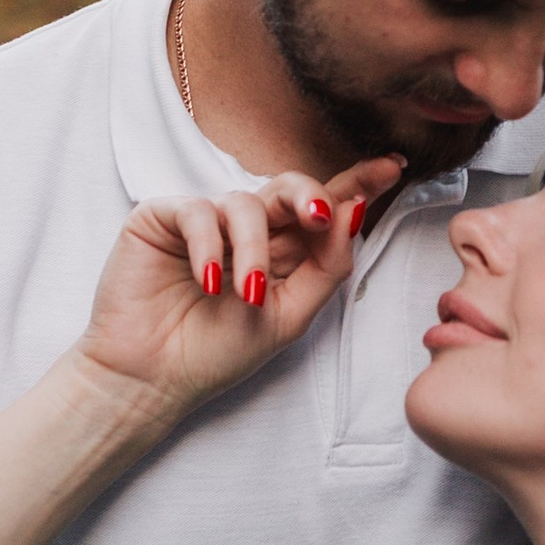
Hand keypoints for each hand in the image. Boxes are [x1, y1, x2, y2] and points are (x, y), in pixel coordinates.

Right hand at [77, 159, 401, 415]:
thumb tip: (353, 214)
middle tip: (319, 216)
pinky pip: (199, 212)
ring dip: (252, 251)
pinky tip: (208, 282)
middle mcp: (247, 229)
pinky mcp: (163, 217)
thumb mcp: (289, 316)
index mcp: (281, 252)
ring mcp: (206, 220)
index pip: (321, 209)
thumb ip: (325, 268)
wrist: (152, 377)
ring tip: (245, 294)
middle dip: (309, 196)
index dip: (356, 183)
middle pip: (289, 187)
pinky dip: (209, 247)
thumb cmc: (216, 352)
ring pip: (247, 204)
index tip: (393, 168)